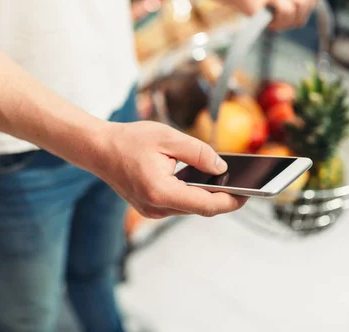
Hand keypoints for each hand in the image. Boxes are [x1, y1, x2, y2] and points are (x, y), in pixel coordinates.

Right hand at [96, 121, 248, 218]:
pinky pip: (179, 203)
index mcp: (161, 192)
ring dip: (209, 195)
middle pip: (201, 208)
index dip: (231, 201)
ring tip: (230, 180)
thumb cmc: (129, 140)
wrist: (98, 149)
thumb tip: (221, 169)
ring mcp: (152, 210)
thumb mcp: (168, 137)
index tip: (250, 193)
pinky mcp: (150, 206)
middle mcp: (156, 207)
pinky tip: (205, 180)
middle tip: (247, 183)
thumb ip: (198, 152)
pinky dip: (194, 193)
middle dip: (224, 197)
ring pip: (190, 207)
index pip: (206, 205)